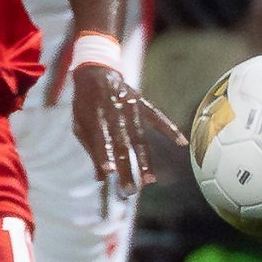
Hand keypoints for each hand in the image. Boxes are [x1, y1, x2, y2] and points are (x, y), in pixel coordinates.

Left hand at [70, 63, 185, 213]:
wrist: (96, 72)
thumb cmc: (85, 104)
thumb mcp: (79, 125)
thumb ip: (91, 150)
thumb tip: (101, 178)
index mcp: (96, 119)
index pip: (101, 142)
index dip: (104, 157)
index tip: (110, 174)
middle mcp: (115, 115)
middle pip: (122, 146)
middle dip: (127, 169)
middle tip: (130, 190)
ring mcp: (131, 109)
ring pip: (140, 139)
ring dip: (145, 161)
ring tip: (150, 180)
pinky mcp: (142, 104)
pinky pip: (159, 118)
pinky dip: (170, 129)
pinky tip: (182, 142)